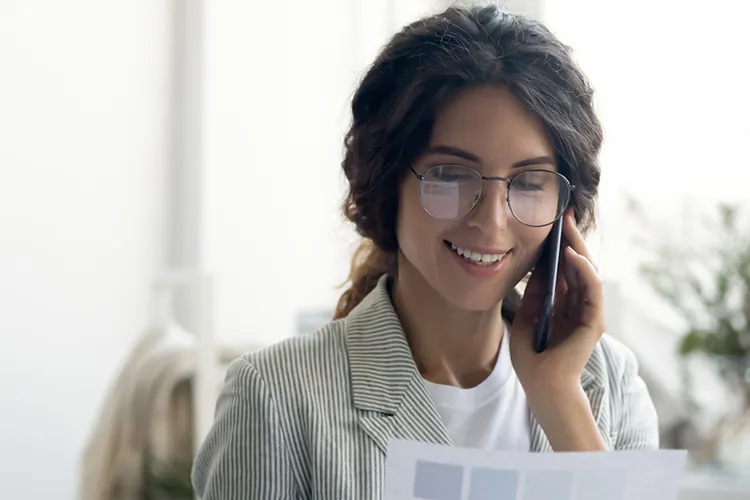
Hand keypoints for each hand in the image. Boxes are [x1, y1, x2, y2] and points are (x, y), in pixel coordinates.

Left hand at [508, 211, 606, 450]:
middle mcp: (578, 303)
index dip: (559, 244)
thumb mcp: (526, 315)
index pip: (564, 267)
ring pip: (588, 271)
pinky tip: (572, 255)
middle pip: (577, 264)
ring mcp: (588, 311)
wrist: (539, 384)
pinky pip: (593, 289)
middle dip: (570, 238)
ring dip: (578, 247)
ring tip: (566, 226)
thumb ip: (534, 293)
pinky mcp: (593, 321)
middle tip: (562, 214)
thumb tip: (535, 265)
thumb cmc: (531, 355)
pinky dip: (584, 271)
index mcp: (563, 302)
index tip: (551, 220)